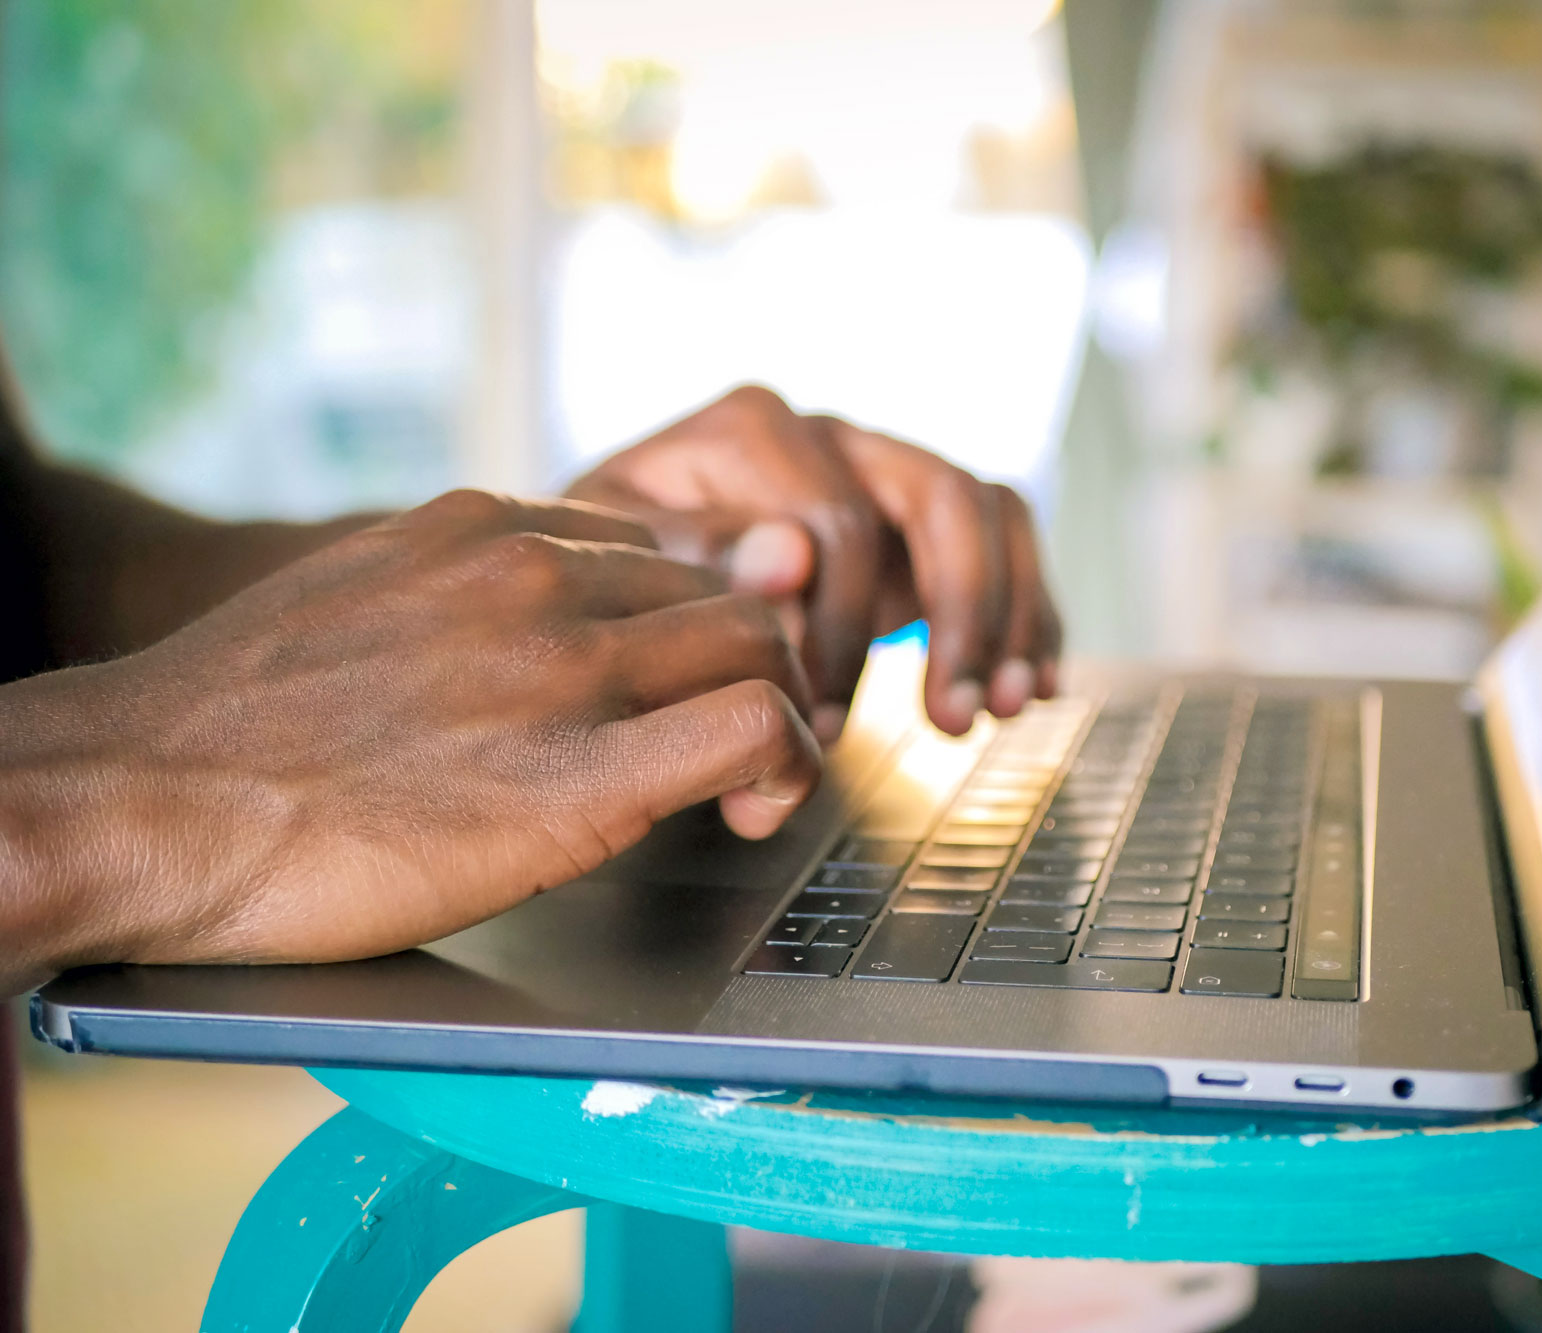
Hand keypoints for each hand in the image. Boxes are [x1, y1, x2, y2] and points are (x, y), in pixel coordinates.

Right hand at [0, 489, 819, 987]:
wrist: (140, 798)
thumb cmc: (234, 724)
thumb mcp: (356, 597)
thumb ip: (461, 592)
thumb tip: (521, 623)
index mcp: (486, 529)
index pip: (660, 546)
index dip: (694, 618)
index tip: (688, 682)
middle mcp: (538, 575)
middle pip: (723, 592)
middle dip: (749, 664)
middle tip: (734, 745)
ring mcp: (562, 666)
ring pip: (759, 643)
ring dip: (781, 710)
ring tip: (746, 782)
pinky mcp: (580, 777)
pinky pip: (754, 728)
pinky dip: (785, 763)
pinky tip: (751, 807)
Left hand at [567, 385, 1062, 739]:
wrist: (597, 590)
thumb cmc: (602, 582)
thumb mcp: (617, 571)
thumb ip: (698, 553)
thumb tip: (795, 553)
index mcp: (750, 433)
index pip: (837, 523)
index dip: (843, 631)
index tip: (820, 727)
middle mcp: (828, 437)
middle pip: (939, 495)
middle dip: (960, 614)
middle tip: (951, 719)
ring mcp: (878, 474)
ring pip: (989, 511)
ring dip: (1008, 613)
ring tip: (1004, 708)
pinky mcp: (912, 526)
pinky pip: (1003, 541)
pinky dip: (1026, 614)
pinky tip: (1030, 687)